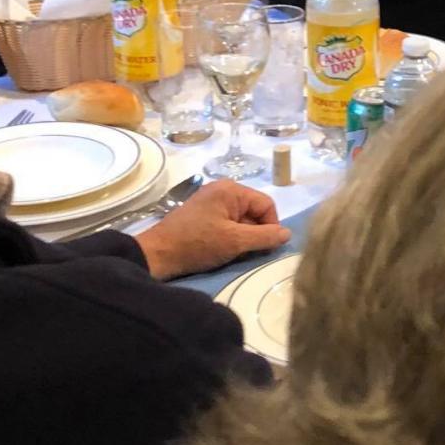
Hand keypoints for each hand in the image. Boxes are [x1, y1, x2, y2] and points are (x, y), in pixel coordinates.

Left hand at [134, 181, 289, 280]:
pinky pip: (227, 223)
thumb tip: (287, 234)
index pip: (267, 205)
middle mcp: (222, 190)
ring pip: (241, 219)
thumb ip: (265, 237)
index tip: (264, 248)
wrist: (157, 254)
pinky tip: (221, 250)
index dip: (271, 227)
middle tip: (246, 252)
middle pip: (254, 211)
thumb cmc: (197, 244)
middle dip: (255, 233)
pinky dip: (229, 237)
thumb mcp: (235, 242)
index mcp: (231, 190)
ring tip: (231, 252)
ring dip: (242, 237)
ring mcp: (210, 201)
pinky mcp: (201, 215)